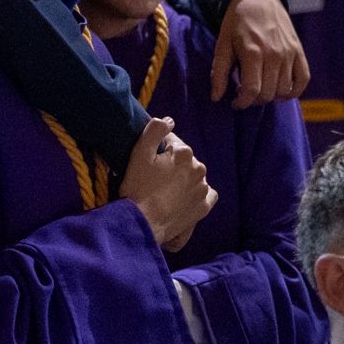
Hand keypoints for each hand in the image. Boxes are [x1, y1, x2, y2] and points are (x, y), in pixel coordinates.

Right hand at [119, 116, 218, 248]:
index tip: (148, 162)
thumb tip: (170, 120)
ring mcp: (203, 188)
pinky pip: (206, 194)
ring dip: (183, 179)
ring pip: (194, 176)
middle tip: (155, 178)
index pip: (172, 143)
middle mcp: (199, 167)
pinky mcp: (204, 206)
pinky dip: (197, 194)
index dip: (158, 151)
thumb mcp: (139, 154)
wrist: (144, 223)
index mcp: (184, 152)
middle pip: (184, 160)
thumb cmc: (138, 187)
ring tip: (166, 190)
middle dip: (172, 165)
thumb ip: (155, 130)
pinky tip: (184, 198)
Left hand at [210, 0, 311, 108]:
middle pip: (268, 93)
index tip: (235, 103)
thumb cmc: (237, 24)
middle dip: (254, 100)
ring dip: (271, 96)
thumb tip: (216, 98)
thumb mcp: (222, 45)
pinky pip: (303, 79)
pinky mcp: (299, 51)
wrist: (258, 0)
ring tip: (261, 89)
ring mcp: (289, 53)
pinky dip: (294, 91)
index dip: (242, 103)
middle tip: (246, 94)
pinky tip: (282, 92)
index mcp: (252, 52)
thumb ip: (219, 73)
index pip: (252, 91)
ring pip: (284, 90)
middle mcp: (274, 54)